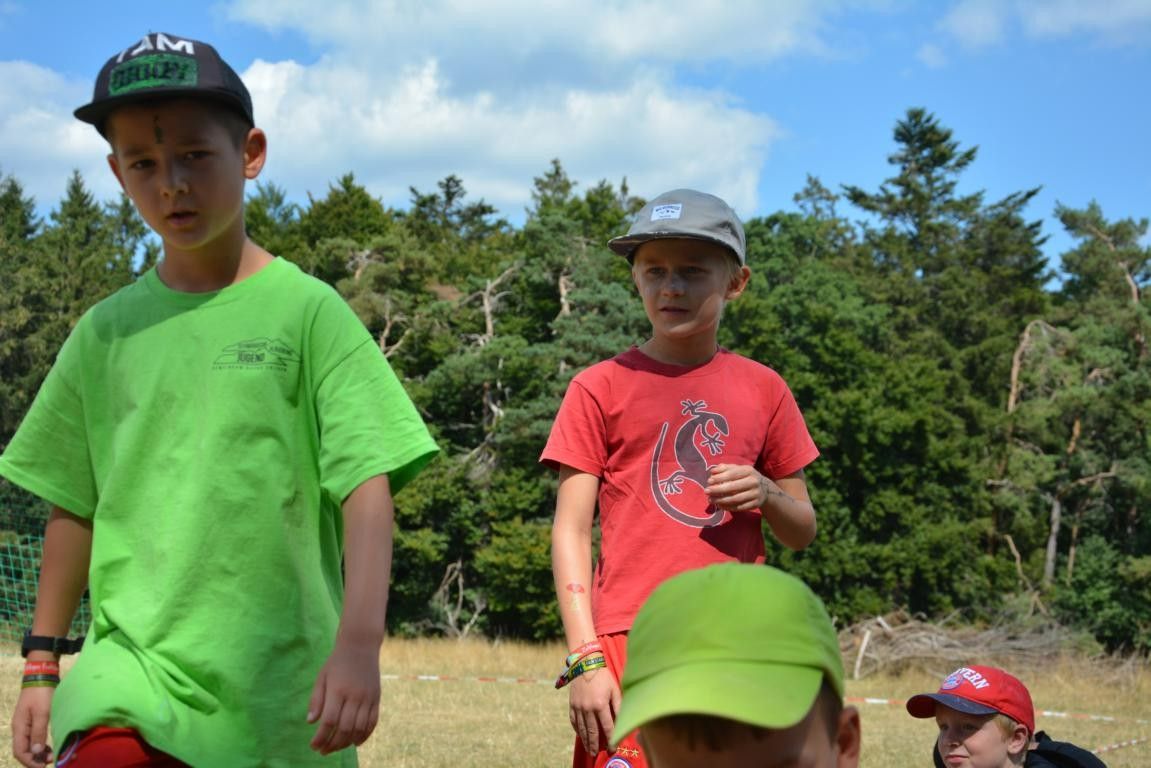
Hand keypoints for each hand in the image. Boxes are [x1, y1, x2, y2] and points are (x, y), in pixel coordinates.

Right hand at [11, 686, 53, 766]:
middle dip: (35, 759)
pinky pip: (34, 738)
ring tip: (52, 757)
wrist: (42, 675)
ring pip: (30, 745)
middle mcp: (20, 728)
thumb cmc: (42, 693)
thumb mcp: (42, 712)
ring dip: (39, 753)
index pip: (20, 752)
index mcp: (19, 728)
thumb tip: (37, 751)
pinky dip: (42, 745)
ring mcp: (26, 725)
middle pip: (24, 751)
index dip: (30, 761)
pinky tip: (51, 747)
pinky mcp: (34, 721)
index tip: (43, 766)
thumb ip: (38, 732)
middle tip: (51, 761)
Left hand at [306, 639, 381, 754]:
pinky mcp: (377, 698)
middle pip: (345, 728)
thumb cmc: (337, 662)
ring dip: (347, 742)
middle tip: (323, 751)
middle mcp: (355, 695)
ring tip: (336, 747)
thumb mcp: (322, 677)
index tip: (313, 746)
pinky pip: (373, 722)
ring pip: (359, 728)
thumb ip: (316, 700)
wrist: (361, 645)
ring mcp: (368, 697)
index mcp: (338, 689)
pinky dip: (364, 735)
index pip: (329, 721)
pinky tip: (355, 742)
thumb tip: (311, 723)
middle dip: (333, 744)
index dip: (321, 737)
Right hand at [568, 662, 619, 754]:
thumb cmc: (603, 677)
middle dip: (596, 745)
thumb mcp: (615, 689)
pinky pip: (573, 721)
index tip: (613, 748)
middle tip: (598, 753)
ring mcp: (578, 707)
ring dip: (586, 740)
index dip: (611, 739)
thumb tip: (623, 721)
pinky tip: (581, 736)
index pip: (607, 727)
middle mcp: (588, 708)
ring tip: (589, 750)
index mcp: (600, 705)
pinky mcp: (572, 704)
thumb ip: (618, 706)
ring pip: (582, 728)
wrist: (585, 664)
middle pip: (592, 731)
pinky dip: (577, 730)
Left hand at [707, 463, 777, 511]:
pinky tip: (719, 505)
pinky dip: (728, 507)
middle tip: (706, 491)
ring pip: (735, 499)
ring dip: (721, 500)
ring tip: (711, 500)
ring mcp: (756, 494)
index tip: (709, 481)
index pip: (732, 474)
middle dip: (718, 490)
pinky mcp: (755, 504)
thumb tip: (713, 471)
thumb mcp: (738, 469)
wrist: (764, 489)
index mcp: (749, 470)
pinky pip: (739, 507)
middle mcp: (754, 482)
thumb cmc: (745, 477)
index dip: (720, 477)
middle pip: (733, 487)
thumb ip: (725, 468)